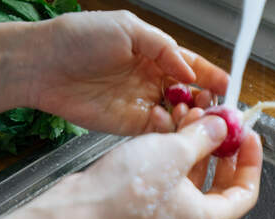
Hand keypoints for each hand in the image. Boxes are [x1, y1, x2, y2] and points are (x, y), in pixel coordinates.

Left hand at [31, 10, 227, 134]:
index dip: (211, 77)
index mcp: (154, 54)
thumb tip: (190, 70)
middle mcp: (151, 80)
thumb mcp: (129, 28)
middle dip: (205, 102)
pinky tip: (169, 125)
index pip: (191, 67)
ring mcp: (142, 104)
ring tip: (195, 118)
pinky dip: (168, 131)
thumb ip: (164, 48)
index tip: (228, 88)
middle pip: (189, 96)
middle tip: (214, 109)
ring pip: (177, 117)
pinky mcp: (130, 126)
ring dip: (189, 119)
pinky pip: (158, 132)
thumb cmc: (81, 38)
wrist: (46, 66)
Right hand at [71, 114, 261, 218]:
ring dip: (197, 148)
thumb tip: (223, 127)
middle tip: (224, 125)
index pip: (246, 193)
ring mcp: (170, 215)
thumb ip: (205, 137)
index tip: (248, 135)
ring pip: (195, 179)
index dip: (251, 161)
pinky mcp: (150, 206)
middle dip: (223, 151)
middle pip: (222, 185)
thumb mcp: (175, 153)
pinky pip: (173, 178)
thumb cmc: (126, 192)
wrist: (81, 210)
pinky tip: (169, 130)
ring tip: (192, 118)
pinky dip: (176, 156)